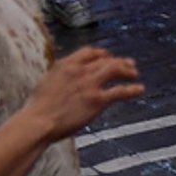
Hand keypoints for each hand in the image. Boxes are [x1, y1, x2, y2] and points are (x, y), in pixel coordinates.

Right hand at [29, 47, 144, 139]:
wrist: (37, 122)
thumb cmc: (36, 110)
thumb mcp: (45, 85)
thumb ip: (58, 79)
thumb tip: (62, 81)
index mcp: (64, 65)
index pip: (88, 52)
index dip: (100, 54)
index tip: (106, 57)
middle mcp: (79, 70)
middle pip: (105, 60)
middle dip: (118, 61)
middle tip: (128, 65)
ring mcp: (90, 84)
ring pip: (115, 70)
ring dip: (127, 70)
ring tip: (134, 74)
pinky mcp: (97, 100)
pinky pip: (120, 91)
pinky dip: (132, 89)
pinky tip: (139, 89)